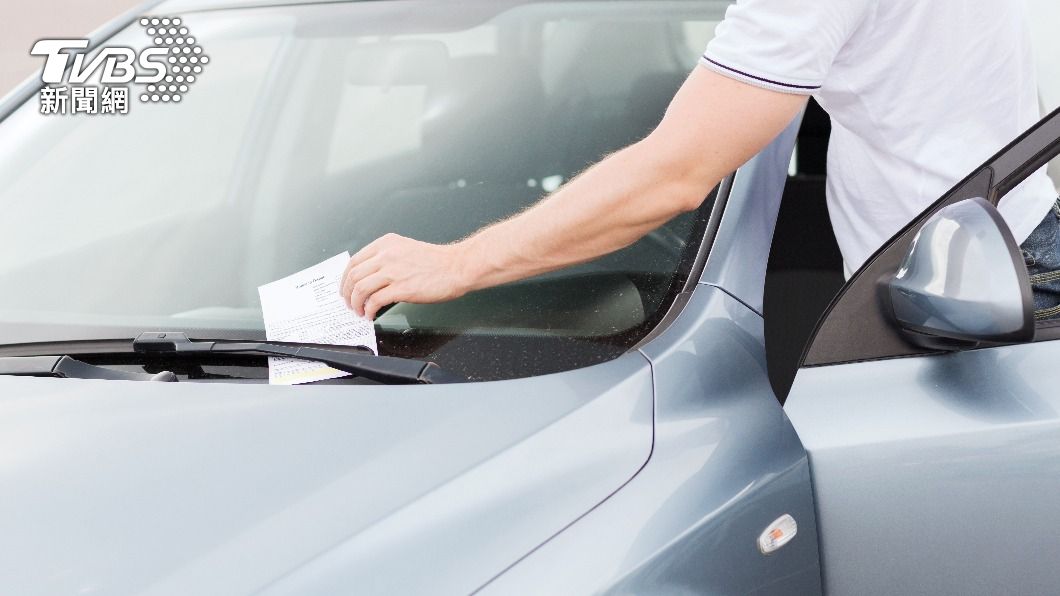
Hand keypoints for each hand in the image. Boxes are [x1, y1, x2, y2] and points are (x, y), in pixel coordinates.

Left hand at [339, 234, 472, 318]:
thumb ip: (386, 258)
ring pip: (360, 289)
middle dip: (347, 293)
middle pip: (354, 275)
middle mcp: (387, 255)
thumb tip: (370, 276)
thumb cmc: (437, 261)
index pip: (354, 261)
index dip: (345, 279)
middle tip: (349, 303)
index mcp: (386, 244)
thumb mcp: (405, 250)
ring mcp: (393, 271)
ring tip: (359, 311)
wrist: (457, 267)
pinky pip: (375, 301)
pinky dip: (369, 310)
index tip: (345, 289)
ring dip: (356, 304)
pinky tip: (371, 314)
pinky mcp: (402, 288)